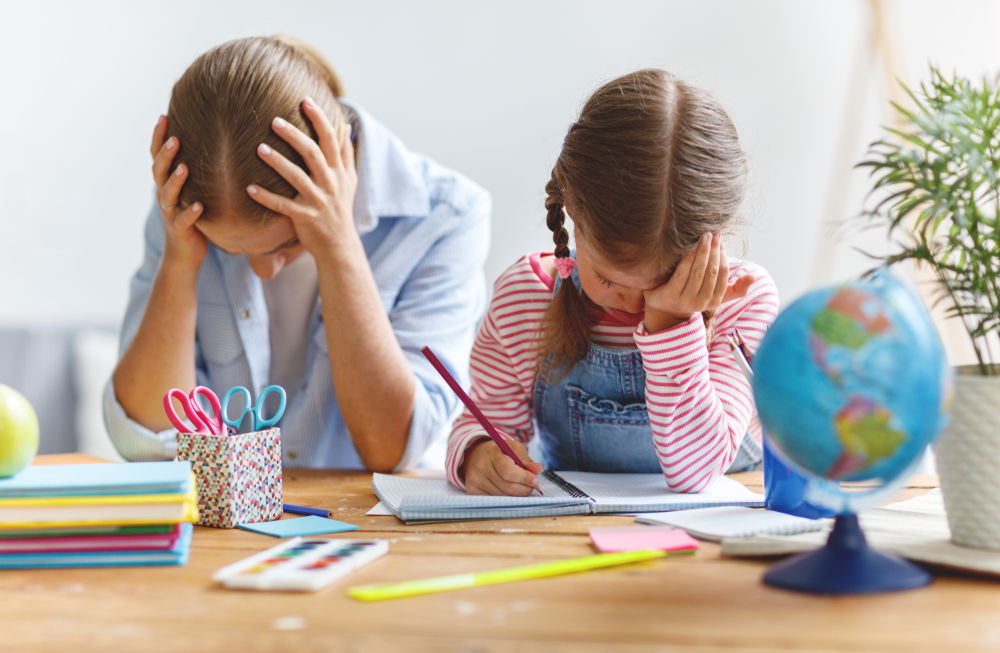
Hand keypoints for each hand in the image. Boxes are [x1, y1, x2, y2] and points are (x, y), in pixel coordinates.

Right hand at [149, 115, 206, 266]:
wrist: (185, 253)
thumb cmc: (193, 216)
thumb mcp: (192, 190)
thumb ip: (196, 169)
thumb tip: (214, 140)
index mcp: (166, 183)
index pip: (157, 156)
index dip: (157, 137)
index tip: (163, 116)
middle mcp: (164, 195)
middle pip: (159, 171)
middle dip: (165, 154)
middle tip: (174, 137)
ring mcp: (170, 213)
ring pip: (168, 194)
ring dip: (175, 180)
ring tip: (184, 167)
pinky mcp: (180, 230)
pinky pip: (183, 221)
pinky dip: (190, 213)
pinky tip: (199, 206)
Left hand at [247, 98, 357, 256]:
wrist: (339, 245)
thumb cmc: (340, 209)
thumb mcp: (349, 181)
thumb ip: (346, 154)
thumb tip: (345, 127)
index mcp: (339, 172)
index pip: (331, 139)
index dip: (320, 119)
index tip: (305, 101)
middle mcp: (330, 183)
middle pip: (313, 153)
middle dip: (294, 135)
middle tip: (274, 120)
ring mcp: (318, 201)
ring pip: (297, 177)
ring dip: (278, 162)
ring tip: (259, 148)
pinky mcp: (305, 217)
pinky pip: (283, 205)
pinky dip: (266, 197)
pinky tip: (249, 188)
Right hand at [461, 438, 543, 495]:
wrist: (476, 456)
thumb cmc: (499, 453)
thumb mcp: (513, 449)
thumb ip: (526, 460)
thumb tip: (538, 469)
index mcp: (491, 454)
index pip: (509, 472)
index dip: (524, 478)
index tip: (536, 481)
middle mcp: (480, 468)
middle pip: (509, 488)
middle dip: (525, 488)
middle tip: (531, 484)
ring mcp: (475, 482)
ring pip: (505, 497)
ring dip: (517, 494)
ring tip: (518, 484)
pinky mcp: (473, 493)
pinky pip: (497, 502)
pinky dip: (507, 498)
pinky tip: (507, 489)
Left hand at [642, 232, 755, 332]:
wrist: (663, 307)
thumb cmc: (692, 294)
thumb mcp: (714, 294)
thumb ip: (736, 288)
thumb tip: (754, 277)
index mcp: (714, 302)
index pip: (723, 273)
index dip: (723, 255)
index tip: (720, 240)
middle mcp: (701, 303)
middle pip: (712, 271)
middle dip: (714, 249)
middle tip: (714, 233)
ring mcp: (684, 300)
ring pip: (698, 271)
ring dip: (703, 250)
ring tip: (704, 236)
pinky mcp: (669, 295)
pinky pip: (682, 272)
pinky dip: (688, 257)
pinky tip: (690, 246)